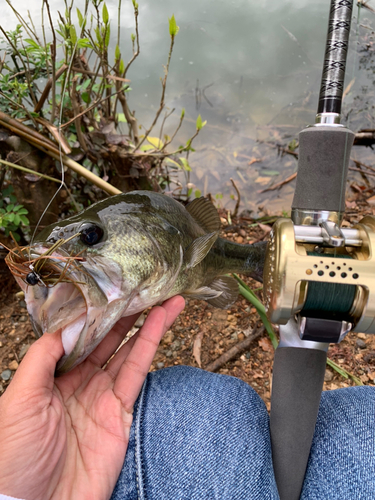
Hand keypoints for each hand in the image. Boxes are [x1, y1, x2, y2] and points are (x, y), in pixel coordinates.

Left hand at [0, 295, 184, 499]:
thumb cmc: (14, 458)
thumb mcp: (17, 400)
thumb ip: (42, 357)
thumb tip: (68, 325)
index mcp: (51, 375)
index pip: (79, 335)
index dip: (96, 312)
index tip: (111, 288)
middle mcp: (79, 381)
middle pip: (107, 339)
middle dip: (126, 313)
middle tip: (145, 286)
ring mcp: (102, 397)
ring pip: (128, 351)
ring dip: (147, 323)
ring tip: (164, 298)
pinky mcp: (121, 414)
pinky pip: (137, 373)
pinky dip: (150, 346)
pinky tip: (159, 325)